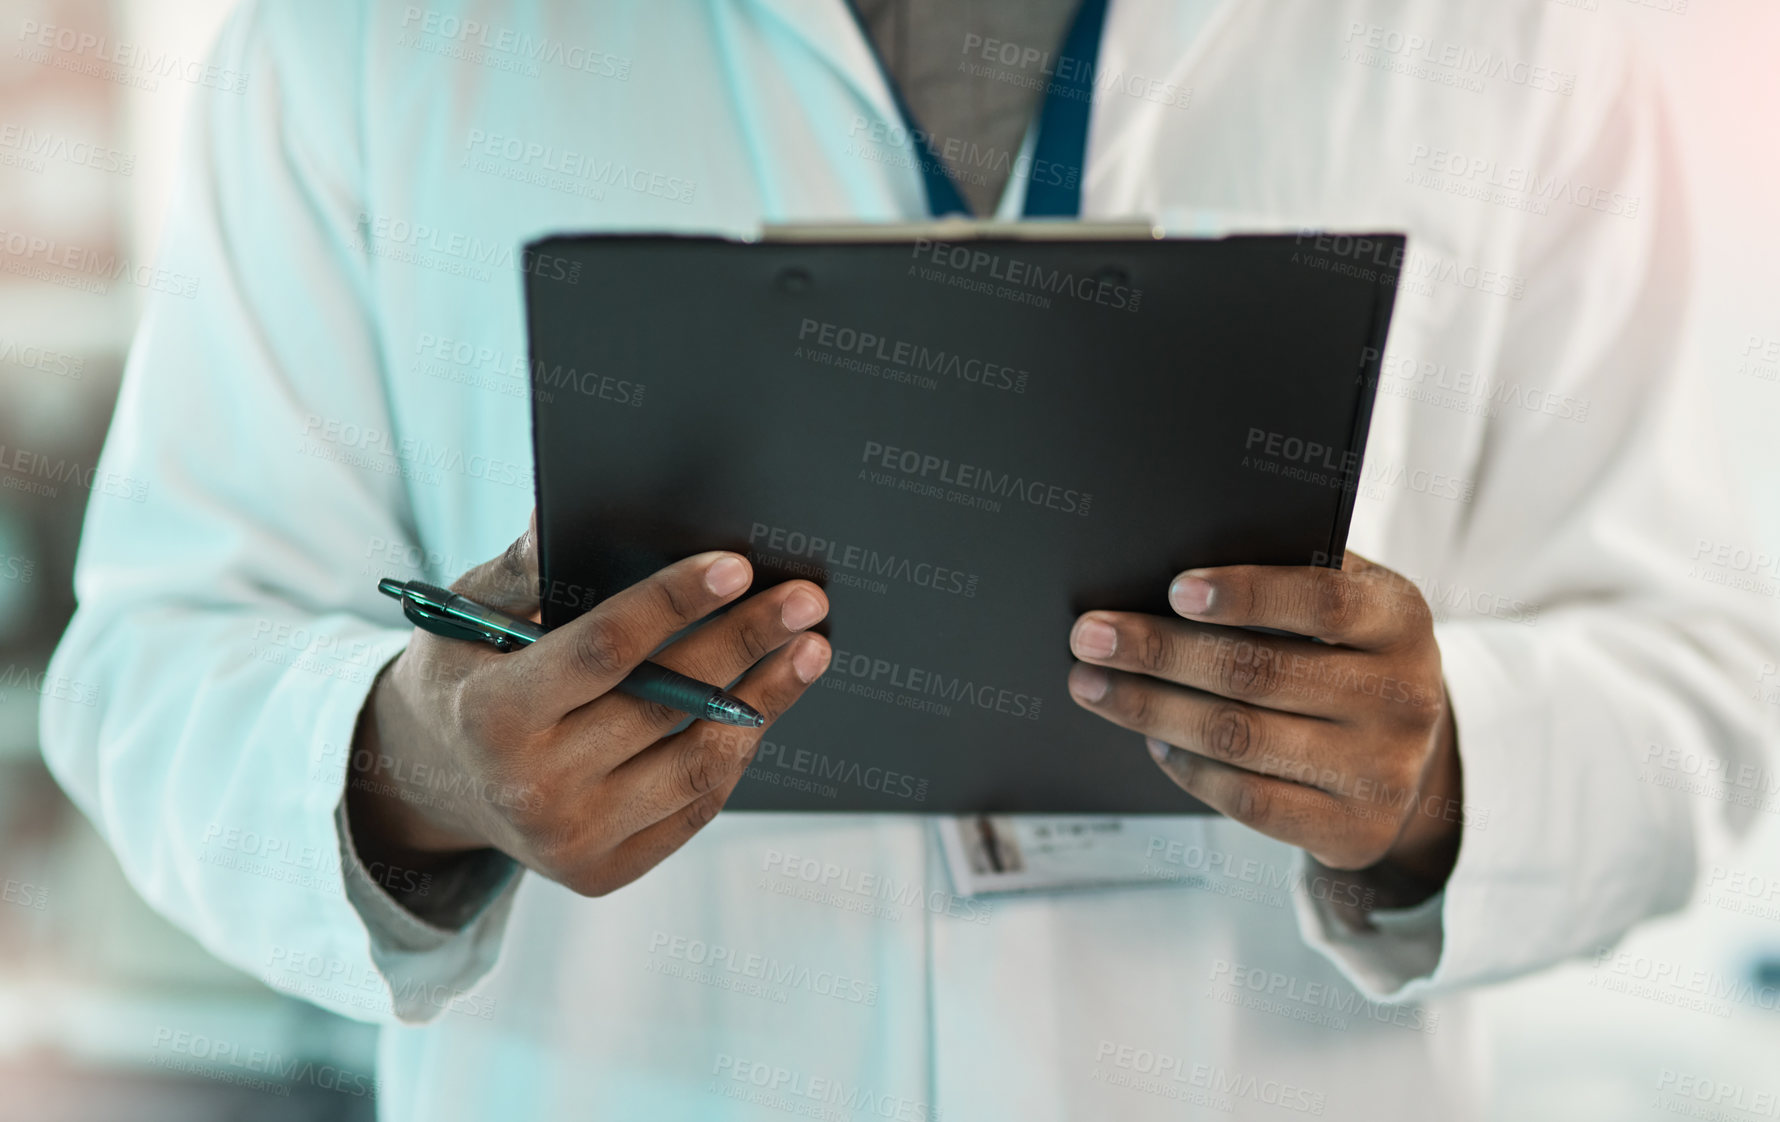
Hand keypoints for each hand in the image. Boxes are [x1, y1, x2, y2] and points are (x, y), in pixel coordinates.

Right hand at [347, 513, 831, 899]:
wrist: (435, 779)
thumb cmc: (464, 672)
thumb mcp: (463, 613)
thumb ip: (517, 571)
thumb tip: (557, 517)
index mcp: (491, 717)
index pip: (603, 651)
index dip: (673, 603)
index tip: (736, 565)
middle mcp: (530, 791)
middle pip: (665, 704)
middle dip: (745, 642)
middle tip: (805, 598)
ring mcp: (572, 841)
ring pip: (698, 762)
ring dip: (767, 700)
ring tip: (811, 647)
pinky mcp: (606, 871)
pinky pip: (696, 804)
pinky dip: (738, 746)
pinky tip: (769, 699)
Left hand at [1067, 552, 1462, 906]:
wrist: (1411, 755)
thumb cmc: (1347, 653)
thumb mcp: (1345, 602)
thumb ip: (1286, 576)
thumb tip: (1170, 578)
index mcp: (1401, 619)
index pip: (1322, 602)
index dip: (1247, 595)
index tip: (1175, 589)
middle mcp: (1403, 696)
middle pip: (1259, 673)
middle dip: (1160, 652)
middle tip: (1089, 637)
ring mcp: (1382, 771)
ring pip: (1242, 738)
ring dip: (1153, 709)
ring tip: (1093, 685)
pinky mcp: (1354, 830)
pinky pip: (1250, 800)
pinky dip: (1191, 768)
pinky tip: (1153, 741)